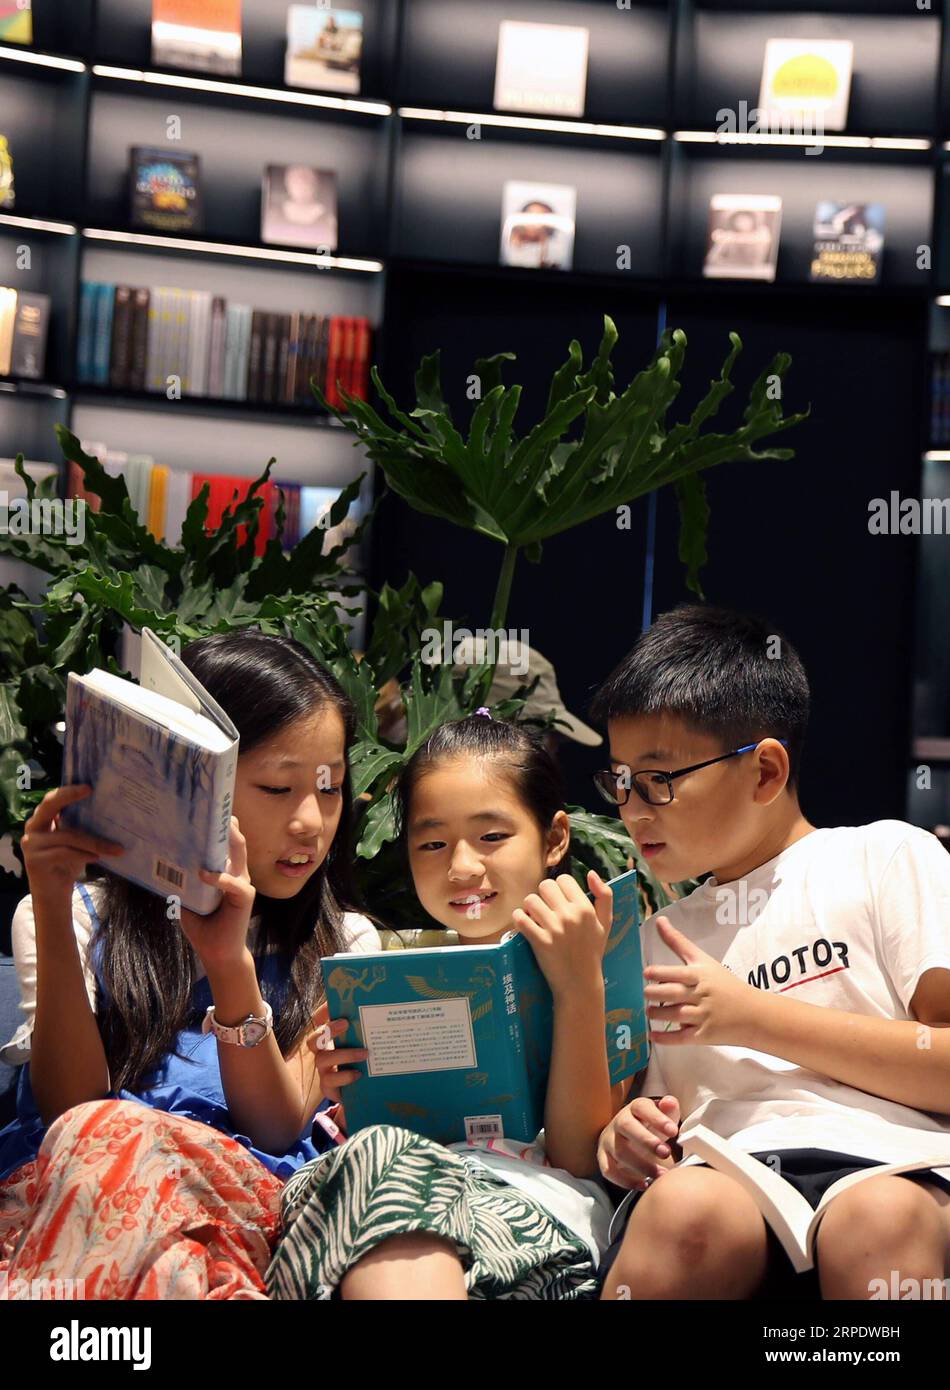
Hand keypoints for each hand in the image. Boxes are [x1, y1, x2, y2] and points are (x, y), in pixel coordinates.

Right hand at [20, 786, 123, 907]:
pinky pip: (64, 852)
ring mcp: (31, 844)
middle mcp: (33, 828)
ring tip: (115, 848)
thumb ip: (82, 826)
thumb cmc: (67, 864)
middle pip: (49, 806)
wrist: (54, 895)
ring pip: (67, 836)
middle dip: (69, 795)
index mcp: (42, 820)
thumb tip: (113, 812)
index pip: (53, 799)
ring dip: (94, 842)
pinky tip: (97, 858)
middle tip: (89, 790)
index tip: (88, 787)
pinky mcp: (35, 860)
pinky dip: (83, 854)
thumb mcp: (76, 842)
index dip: (68, 791)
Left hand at [178, 818, 255, 976]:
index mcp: (225, 872)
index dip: (219, 829)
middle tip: (219, 809)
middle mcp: (237, 874)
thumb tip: (161, 864)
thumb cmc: (204, 926)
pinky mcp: (245, 897)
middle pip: (236, 844)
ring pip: (238, 856)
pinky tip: (203, 873)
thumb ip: (183, 881)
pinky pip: (232, 882)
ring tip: (221, 826)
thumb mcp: (188, 899)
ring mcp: (242, 884)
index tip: (207, 812)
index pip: (225, 845)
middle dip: (228, 826)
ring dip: (230, 840)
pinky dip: (218, 877)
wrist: (217, 953)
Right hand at [308, 1005, 367, 1103]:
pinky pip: (330, 1081)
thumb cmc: (364, 1062)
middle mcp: (323, 1052)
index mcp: (330, 1038)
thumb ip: (367, 1029)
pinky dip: (344, 1076)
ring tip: (365, 1053)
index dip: (322, 1012)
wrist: (364, 1091)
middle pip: (314, 1040)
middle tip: (346, 1023)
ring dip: (344, 1054)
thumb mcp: (365, 1043)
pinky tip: (359, 1073)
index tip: (332, 1004)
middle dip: (328, 1030)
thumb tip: (382, 1007)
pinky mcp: (328, 1087)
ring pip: (322, 1059)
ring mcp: (324, 1070)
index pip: (319, 1021)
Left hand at [511, 870, 612, 1000]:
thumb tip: (591, 873)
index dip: (559, 888)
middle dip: (543, 895)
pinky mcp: (539, 941)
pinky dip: (519, 919)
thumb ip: (604, 896)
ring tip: (536, 918)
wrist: (580, 983)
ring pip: (530, 900)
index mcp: (586, 908)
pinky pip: (520, 918)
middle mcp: (570, 915)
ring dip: (530, 908)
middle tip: (546, 909)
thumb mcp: (606, 923)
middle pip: (545, 886)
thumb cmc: (592, 952)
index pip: (564, 880)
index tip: (560, 901)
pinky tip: (525, 925)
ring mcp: (554, 928)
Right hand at [597, 1094, 680, 1190]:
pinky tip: (644, 1184)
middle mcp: (618, 1121)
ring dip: (641, 1165)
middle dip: (647, 1141)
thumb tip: (670, 1103)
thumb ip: (669, 1109)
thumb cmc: (651, 1128)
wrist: (632, 1140)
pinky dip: (626, 1180)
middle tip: (665, 1153)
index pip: (642, 1107)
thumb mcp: (663, 1116)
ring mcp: (608, 1139)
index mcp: (635, 1108)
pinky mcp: (603, 1157)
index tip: (674, 1131)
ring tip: (661, 1174)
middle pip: (626, 1126)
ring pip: (619, 1151)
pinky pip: (608, 1170)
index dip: (657, 1118)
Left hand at [645, 916, 762, 1046]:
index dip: (659, 973)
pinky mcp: (704, 1035)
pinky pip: (682, 1038)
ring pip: (675, 1016)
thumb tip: (658, 920)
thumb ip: (677, 942)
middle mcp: (701, 995)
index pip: (677, 973)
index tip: (646, 973)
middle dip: (655, 994)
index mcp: (700, 975)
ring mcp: (703, 1016)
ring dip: (658, 1015)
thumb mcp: (703, 960)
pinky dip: (666, 1038)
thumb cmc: (724, 983)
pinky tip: (653, 1036)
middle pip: (674, 994)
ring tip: (649, 1011)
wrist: (753, 1013)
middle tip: (646, 993)